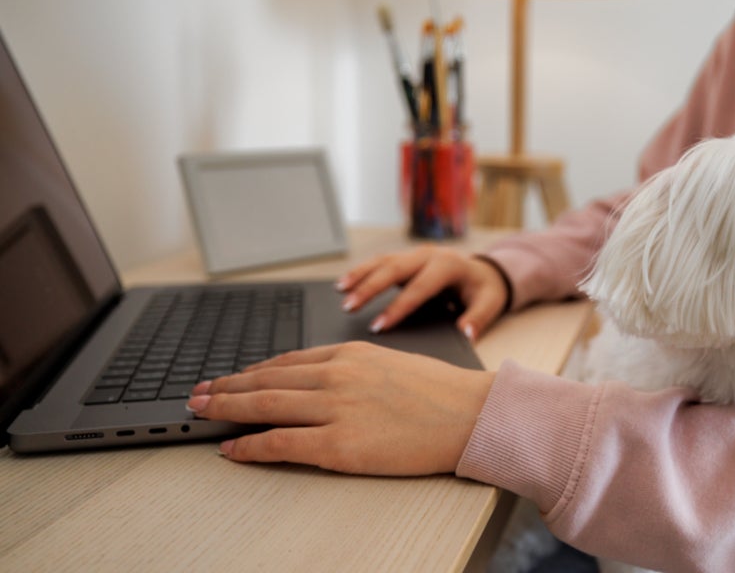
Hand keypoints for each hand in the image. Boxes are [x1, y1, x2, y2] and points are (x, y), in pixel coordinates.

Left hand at [186, 341, 495, 474]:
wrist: (471, 414)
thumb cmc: (441, 393)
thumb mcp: (392, 363)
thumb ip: (353, 369)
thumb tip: (319, 381)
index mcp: (350, 353)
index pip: (286, 361)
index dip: (250, 371)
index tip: (229, 378)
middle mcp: (337, 375)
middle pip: (265, 380)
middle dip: (224, 388)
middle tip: (197, 394)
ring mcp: (336, 409)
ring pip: (264, 406)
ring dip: (225, 410)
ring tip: (201, 413)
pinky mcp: (339, 444)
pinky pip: (280, 443)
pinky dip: (249, 446)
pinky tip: (232, 448)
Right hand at [337, 245, 508, 338]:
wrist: (484, 272)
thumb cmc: (484, 291)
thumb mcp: (490, 304)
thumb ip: (478, 318)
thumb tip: (466, 333)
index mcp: (449, 265)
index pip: (419, 287)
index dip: (398, 307)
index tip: (379, 326)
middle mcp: (429, 255)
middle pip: (394, 268)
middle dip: (370, 288)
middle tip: (348, 307)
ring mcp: (416, 254)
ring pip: (383, 261)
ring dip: (360, 275)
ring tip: (340, 291)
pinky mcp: (406, 258)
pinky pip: (381, 262)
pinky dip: (362, 271)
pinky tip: (345, 283)